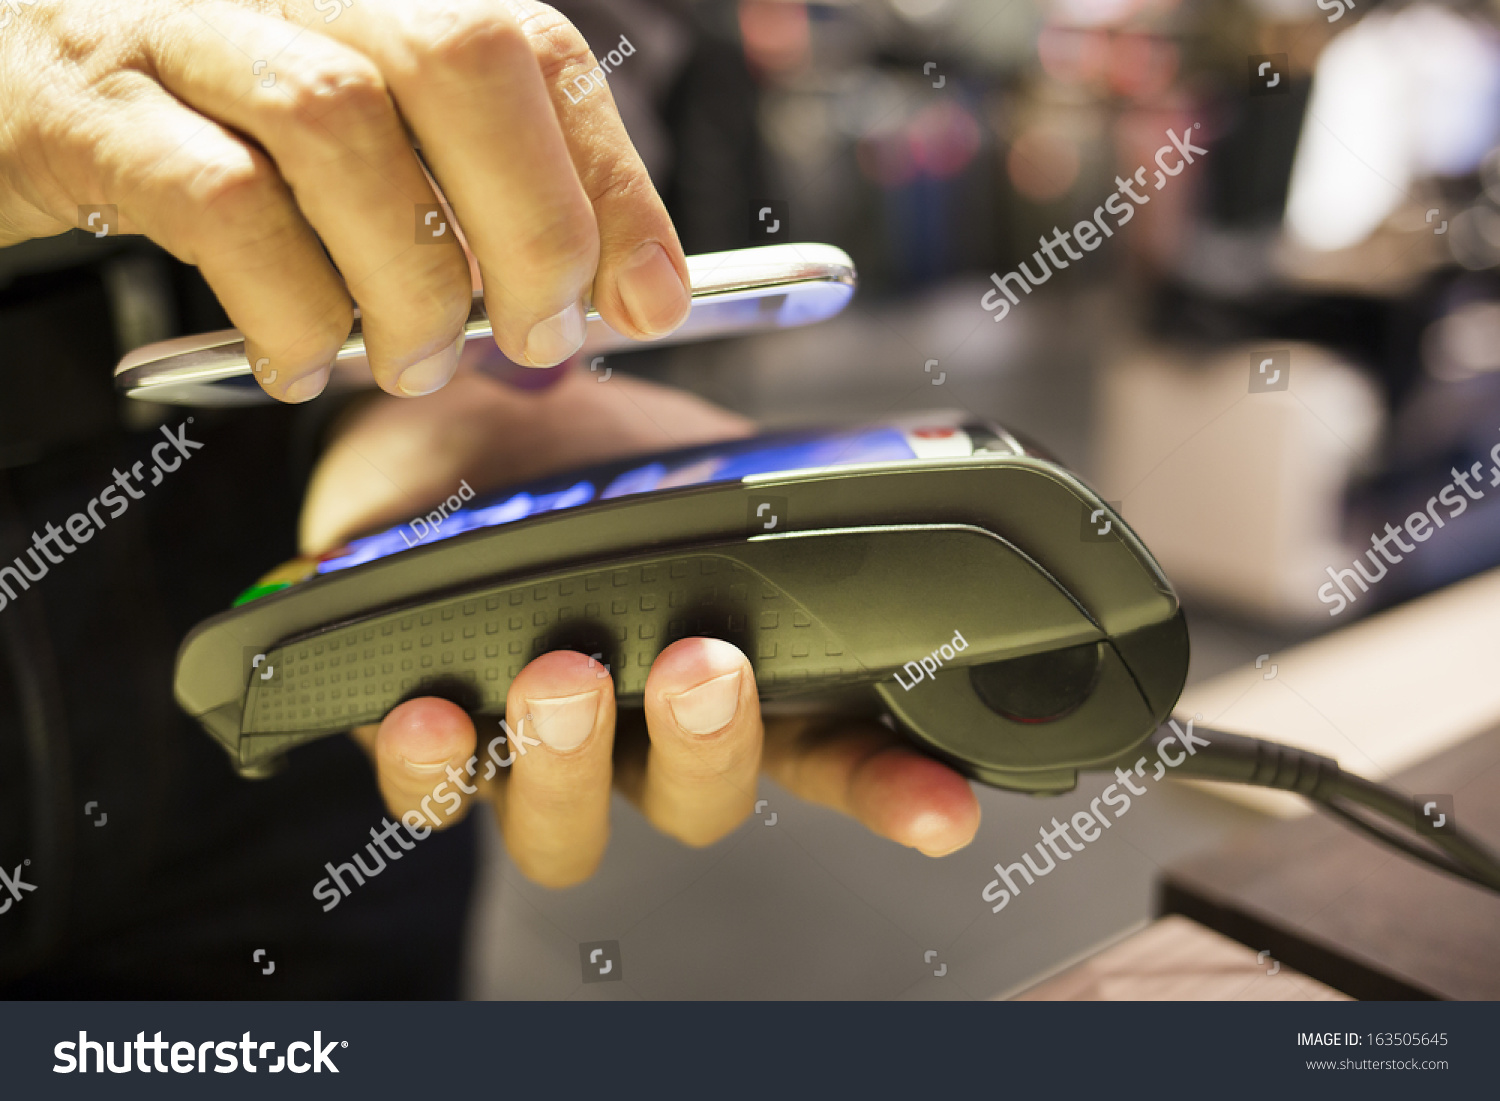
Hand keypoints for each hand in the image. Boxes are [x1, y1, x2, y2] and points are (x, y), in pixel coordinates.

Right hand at [0, 0, 689, 399]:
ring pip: (345, 126)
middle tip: (537, 334)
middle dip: (534, 226)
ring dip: (412, 282)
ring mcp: (175, 24)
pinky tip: (295, 358)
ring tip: (410, 359)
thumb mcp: (339, 143)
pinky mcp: (84, 104)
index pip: (532, 50)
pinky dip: (290, 309)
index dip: (614, 181)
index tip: (655, 295)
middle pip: (462, 59)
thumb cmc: (184, 124)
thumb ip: (461, 191)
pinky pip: (225, 206)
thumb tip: (602, 289)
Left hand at [304, 370, 981, 885]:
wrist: (440, 438)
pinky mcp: (437, 748)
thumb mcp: (673, 451)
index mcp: (726, 672)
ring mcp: (538, 753)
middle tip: (702, 665)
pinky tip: (430, 713)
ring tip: (560, 674)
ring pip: (567, 832)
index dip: (889, 792)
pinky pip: (433, 799)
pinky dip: (433, 767)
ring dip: (567, 766)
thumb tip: (827, 462)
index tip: (945, 812)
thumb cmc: (577, 454)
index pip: (828, 752)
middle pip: (700, 803)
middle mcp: (639, 736)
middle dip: (707, 747)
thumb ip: (739, 474)